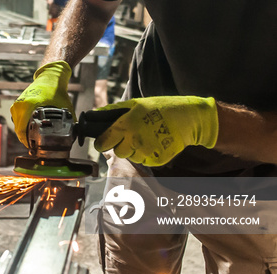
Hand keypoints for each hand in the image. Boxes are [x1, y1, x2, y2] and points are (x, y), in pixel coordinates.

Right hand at [10, 61, 74, 144]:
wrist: (50, 76)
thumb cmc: (55, 90)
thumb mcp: (63, 108)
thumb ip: (68, 123)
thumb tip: (73, 138)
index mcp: (27, 107)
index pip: (22, 132)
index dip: (29, 143)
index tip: (35, 149)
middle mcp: (19, 106)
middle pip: (19, 130)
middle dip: (27, 140)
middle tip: (35, 147)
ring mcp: (17, 105)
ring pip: (18, 126)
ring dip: (25, 133)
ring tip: (34, 139)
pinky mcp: (17, 104)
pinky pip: (18, 120)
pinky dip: (24, 125)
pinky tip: (32, 129)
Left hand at [94, 96, 218, 165]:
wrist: (188, 118)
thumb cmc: (160, 107)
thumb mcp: (135, 104)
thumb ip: (113, 111)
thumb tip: (95, 113)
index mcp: (126, 125)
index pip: (103, 142)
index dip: (101, 142)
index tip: (103, 141)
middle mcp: (134, 140)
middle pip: (117, 151)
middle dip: (121, 145)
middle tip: (130, 136)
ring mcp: (147, 152)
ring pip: (131, 157)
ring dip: (134, 150)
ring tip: (146, 137)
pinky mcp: (157, 160)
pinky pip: (144, 161)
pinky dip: (147, 154)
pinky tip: (154, 143)